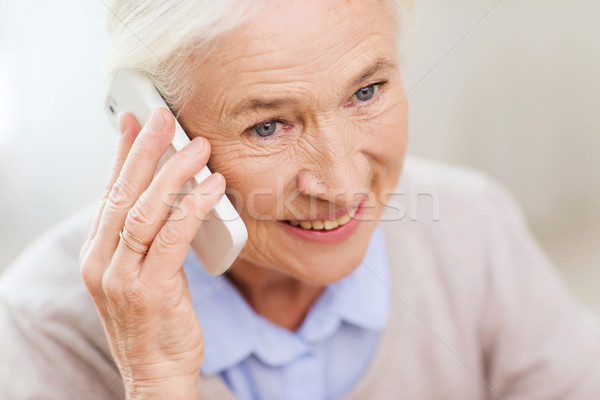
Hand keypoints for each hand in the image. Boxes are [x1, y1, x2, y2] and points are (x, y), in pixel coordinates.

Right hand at [79, 109, 224, 398]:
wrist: (155, 372)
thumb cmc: (155, 321)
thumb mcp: (141, 274)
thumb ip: (147, 238)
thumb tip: (171, 197)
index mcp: (98, 254)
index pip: (110, 193)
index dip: (123, 154)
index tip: (136, 122)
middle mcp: (101, 262)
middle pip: (124, 193)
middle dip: (146, 150)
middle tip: (165, 117)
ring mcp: (121, 277)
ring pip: (146, 210)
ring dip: (175, 173)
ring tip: (199, 147)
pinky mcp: (150, 289)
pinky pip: (172, 236)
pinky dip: (193, 206)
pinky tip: (212, 186)